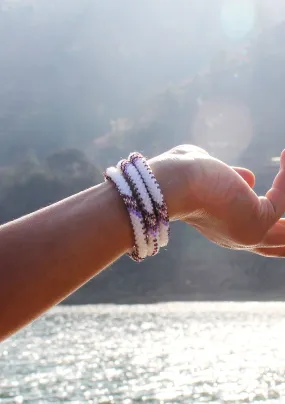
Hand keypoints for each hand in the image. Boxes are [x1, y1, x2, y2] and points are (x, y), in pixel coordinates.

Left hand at [150, 145, 284, 256]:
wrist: (173, 182)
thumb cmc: (182, 173)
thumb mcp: (211, 175)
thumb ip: (231, 178)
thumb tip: (251, 179)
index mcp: (222, 230)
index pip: (255, 238)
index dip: (273, 224)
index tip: (276, 196)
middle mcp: (237, 238)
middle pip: (277, 245)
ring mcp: (250, 232)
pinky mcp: (259, 219)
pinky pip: (284, 198)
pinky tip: (284, 153)